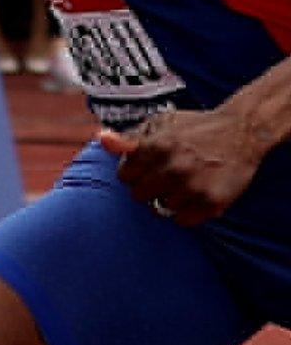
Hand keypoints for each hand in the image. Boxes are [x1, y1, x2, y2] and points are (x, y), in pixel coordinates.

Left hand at [97, 108, 268, 225]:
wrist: (242, 131)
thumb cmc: (195, 128)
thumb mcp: (160, 124)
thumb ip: (129, 137)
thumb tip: (101, 139)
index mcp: (155, 147)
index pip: (124, 177)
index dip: (134, 172)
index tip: (147, 168)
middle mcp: (172, 168)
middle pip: (139, 195)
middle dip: (148, 187)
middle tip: (165, 177)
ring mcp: (192, 186)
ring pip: (160, 208)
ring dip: (169, 199)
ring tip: (184, 184)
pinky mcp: (211, 202)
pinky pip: (183, 221)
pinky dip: (186, 213)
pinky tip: (194, 197)